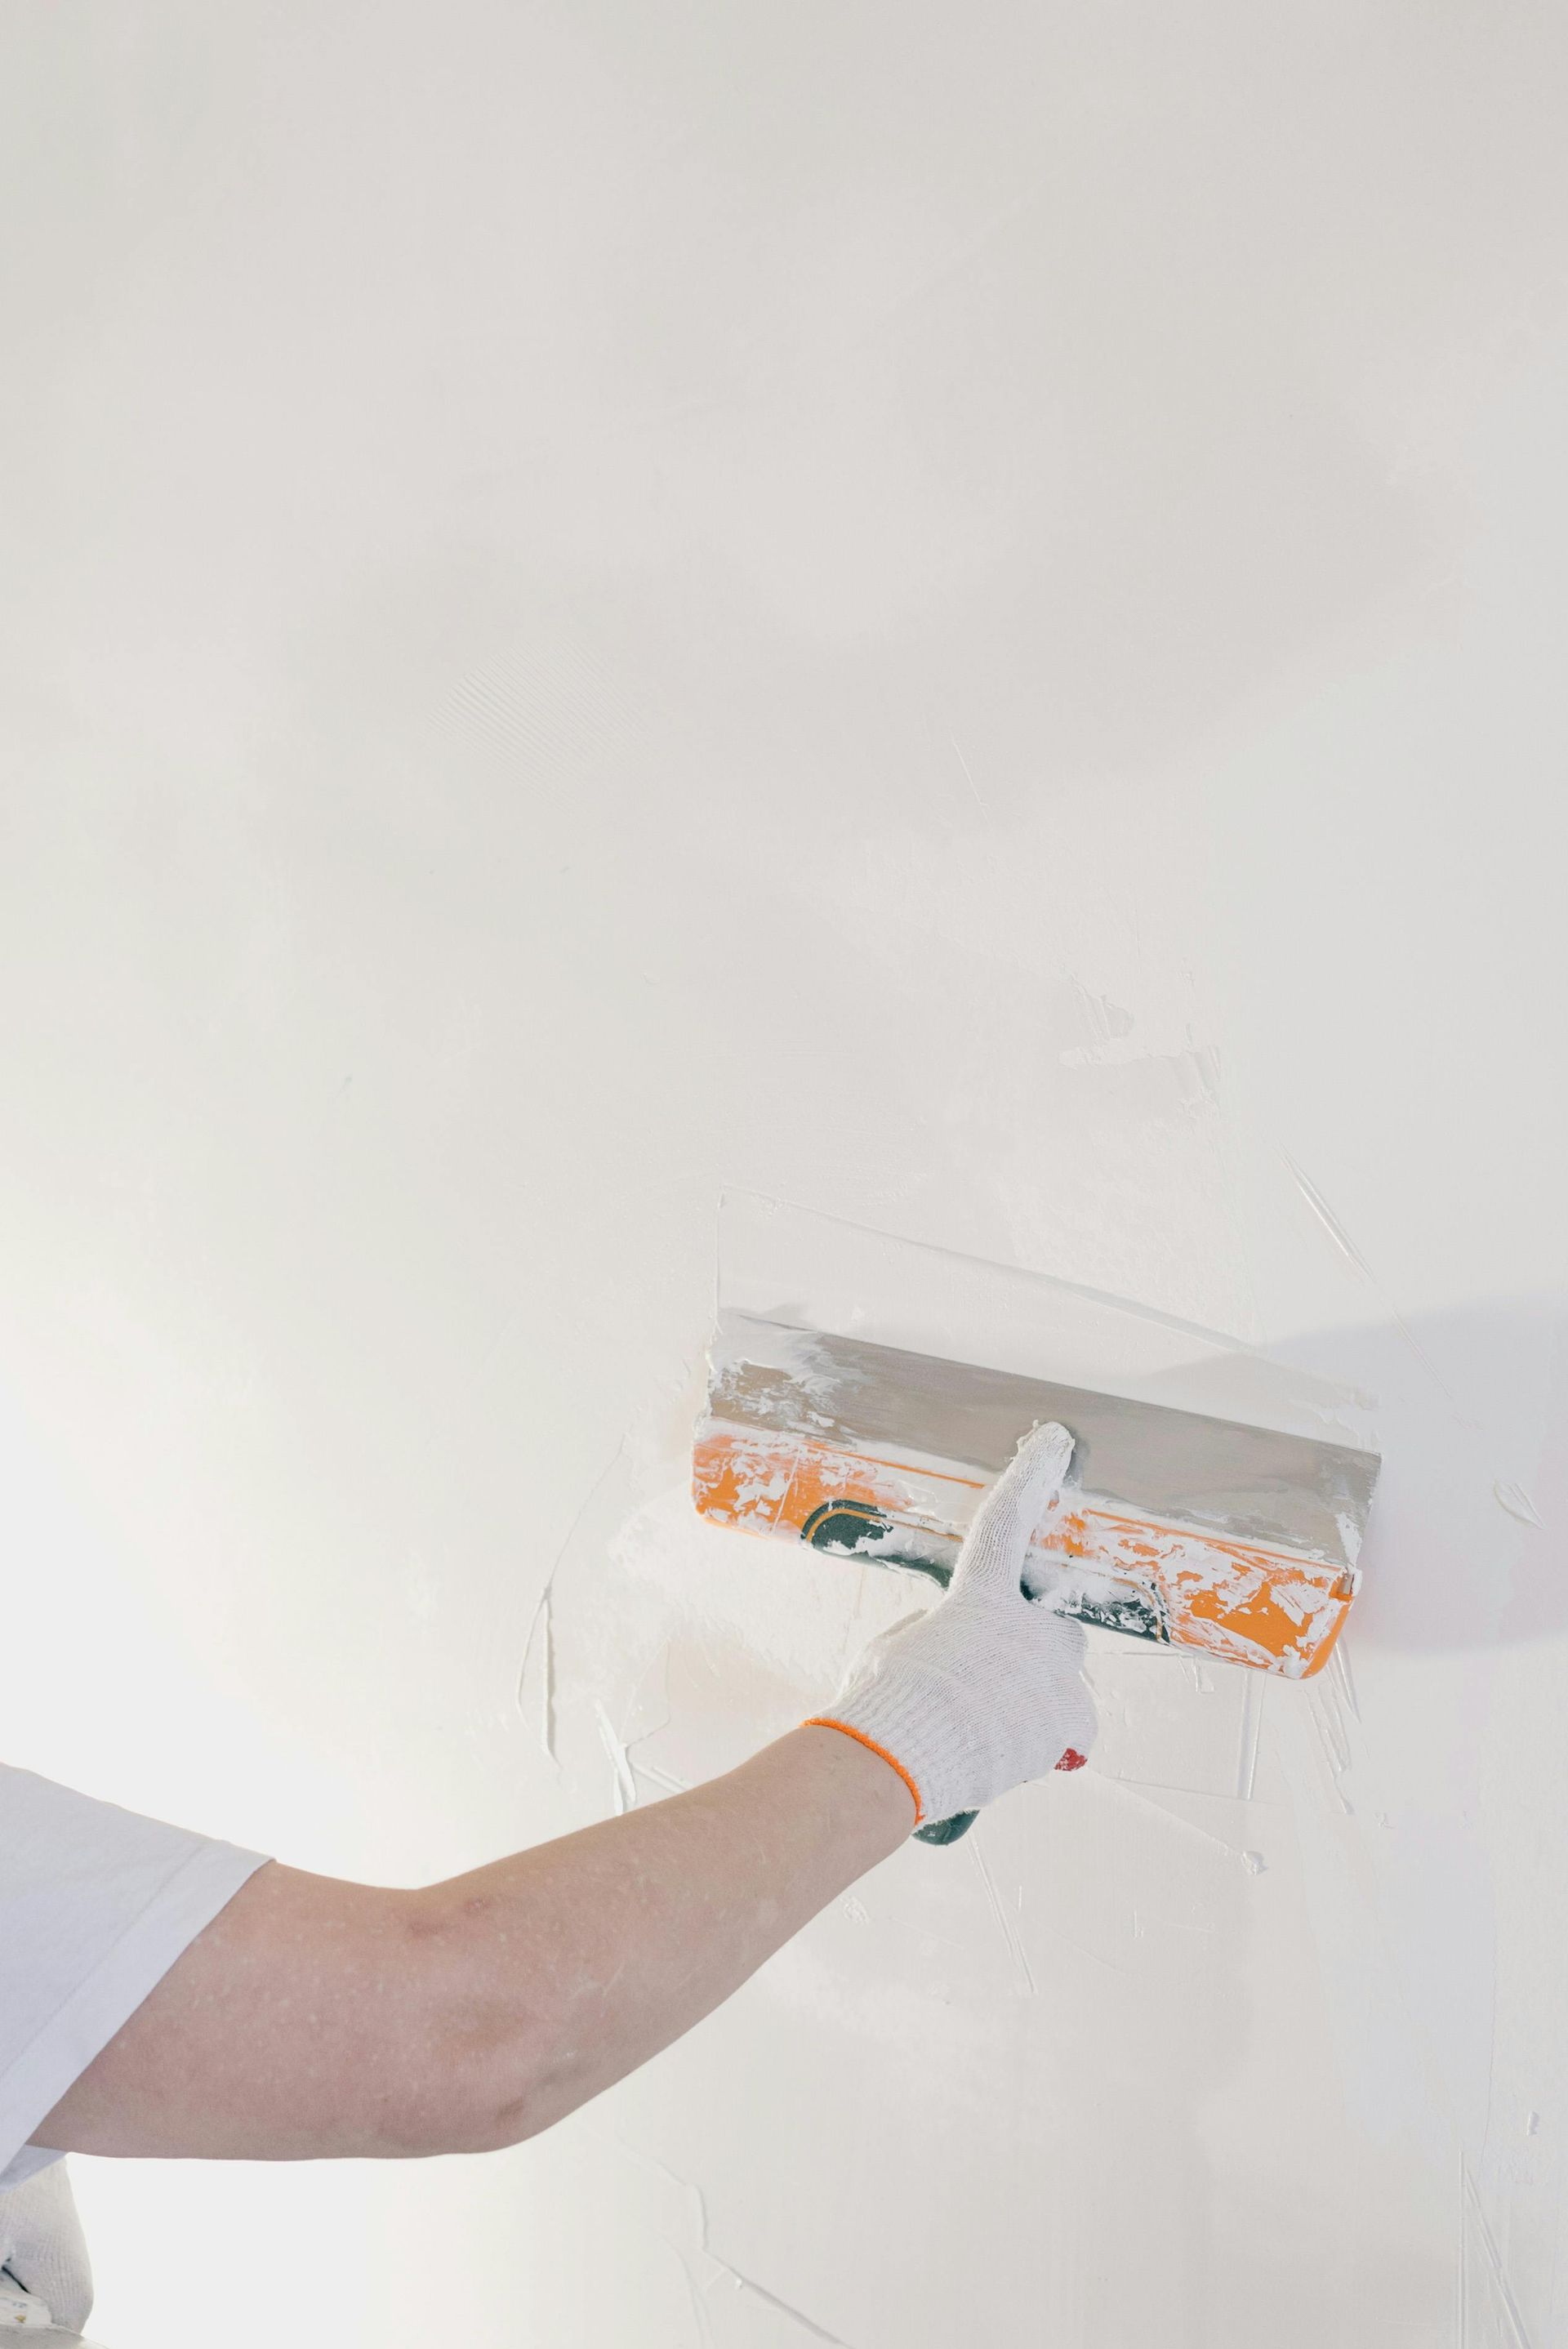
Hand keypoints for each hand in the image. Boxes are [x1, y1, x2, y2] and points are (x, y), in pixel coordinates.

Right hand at [806, 1421, 1096, 1826]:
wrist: (899, 1761)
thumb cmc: (883, 1702)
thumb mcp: (896, 1650)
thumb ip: (935, 1633)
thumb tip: (953, 1645)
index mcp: (979, 1598)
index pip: (1005, 1522)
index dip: (1029, 1477)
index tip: (1054, 1441)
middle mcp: (1028, 1628)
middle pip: (1050, 1629)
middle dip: (1028, 1655)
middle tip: (985, 1688)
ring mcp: (1056, 1677)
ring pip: (1058, 1683)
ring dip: (1029, 1704)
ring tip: (980, 1737)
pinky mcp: (1072, 1725)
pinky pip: (1068, 1732)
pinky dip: (1041, 1744)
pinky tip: (1002, 1757)